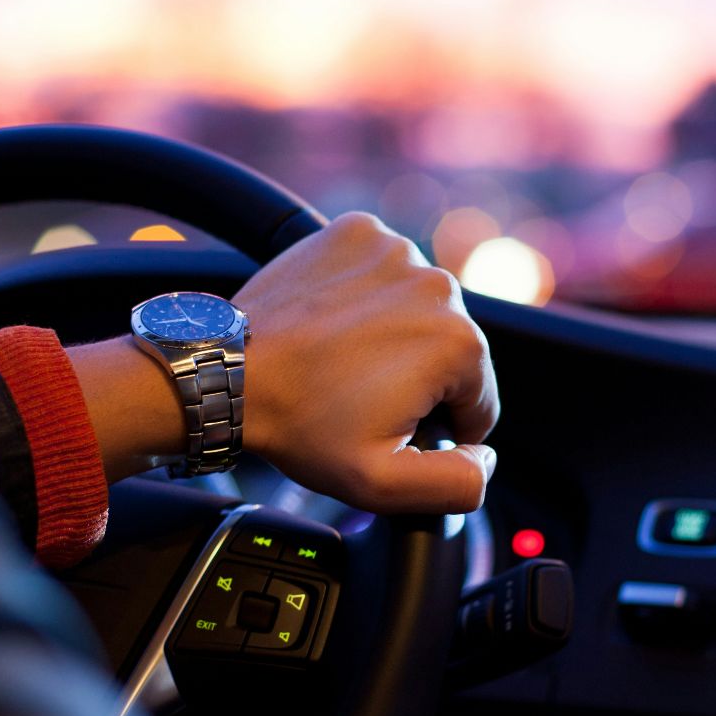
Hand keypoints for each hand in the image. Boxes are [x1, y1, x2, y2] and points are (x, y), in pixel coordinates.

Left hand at [70, 213, 499, 513]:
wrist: (229, 372)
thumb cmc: (300, 425)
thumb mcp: (384, 484)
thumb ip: (458, 483)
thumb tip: (487, 458)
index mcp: (459, 344)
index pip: (479, 401)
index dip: (438, 428)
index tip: (389, 427)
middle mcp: (438, 285)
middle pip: (451, 350)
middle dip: (416, 378)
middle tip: (358, 397)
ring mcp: (396, 250)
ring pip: (418, 308)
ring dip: (394, 334)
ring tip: (342, 361)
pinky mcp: (358, 231)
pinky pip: (383, 270)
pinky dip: (367, 294)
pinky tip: (334, 323)